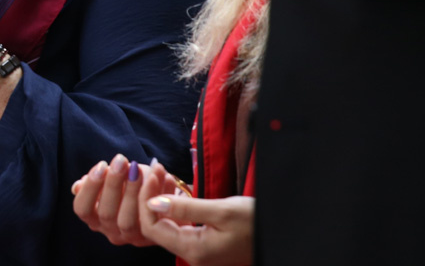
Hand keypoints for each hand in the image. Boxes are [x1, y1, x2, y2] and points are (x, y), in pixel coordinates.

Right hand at [71, 156, 185, 246]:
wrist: (160, 198)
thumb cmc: (130, 186)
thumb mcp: (110, 183)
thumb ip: (95, 184)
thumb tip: (77, 186)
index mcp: (95, 219)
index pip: (82, 209)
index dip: (90, 188)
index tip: (102, 165)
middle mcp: (111, 232)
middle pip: (106, 214)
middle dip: (113, 184)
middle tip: (121, 161)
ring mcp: (132, 237)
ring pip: (128, 221)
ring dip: (133, 192)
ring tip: (139, 168)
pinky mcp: (154, 237)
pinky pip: (153, 220)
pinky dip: (159, 195)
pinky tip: (161, 174)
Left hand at [139, 164, 253, 265]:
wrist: (279, 234)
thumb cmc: (255, 222)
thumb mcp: (222, 211)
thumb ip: (185, 207)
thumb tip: (152, 203)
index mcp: (193, 250)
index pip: (152, 227)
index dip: (145, 199)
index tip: (153, 174)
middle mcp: (191, 254)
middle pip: (156, 226)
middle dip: (150, 196)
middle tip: (157, 169)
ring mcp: (196, 249)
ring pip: (167, 223)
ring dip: (161, 198)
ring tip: (164, 173)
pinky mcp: (202, 242)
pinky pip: (179, 223)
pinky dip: (174, 205)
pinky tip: (176, 188)